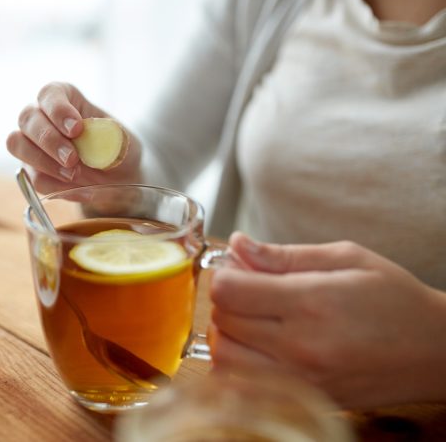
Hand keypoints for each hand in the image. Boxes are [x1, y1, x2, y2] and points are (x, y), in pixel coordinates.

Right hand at [7, 82, 141, 193]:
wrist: (117, 177)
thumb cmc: (116, 148)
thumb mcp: (121, 140)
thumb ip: (108, 138)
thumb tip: (92, 144)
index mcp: (65, 98)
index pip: (50, 94)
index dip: (58, 110)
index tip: (76, 129)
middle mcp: (41, 116)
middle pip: (27, 118)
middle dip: (49, 140)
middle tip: (73, 159)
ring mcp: (31, 143)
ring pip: (17, 144)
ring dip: (44, 162)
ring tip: (74, 174)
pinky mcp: (31, 169)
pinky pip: (31, 177)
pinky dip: (55, 185)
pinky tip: (79, 188)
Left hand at [208, 232, 445, 408]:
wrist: (435, 351)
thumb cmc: (394, 298)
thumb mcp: (345, 258)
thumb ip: (284, 255)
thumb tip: (237, 245)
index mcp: (310, 303)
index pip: (229, 291)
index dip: (224, 274)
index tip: (237, 269)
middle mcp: (300, 347)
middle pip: (222, 322)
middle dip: (225, 300)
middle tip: (246, 289)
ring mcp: (301, 380)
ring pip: (225, 358)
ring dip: (226, 333)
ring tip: (250, 318)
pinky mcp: (304, 400)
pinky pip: (244, 385)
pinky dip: (238, 364)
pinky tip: (258, 347)